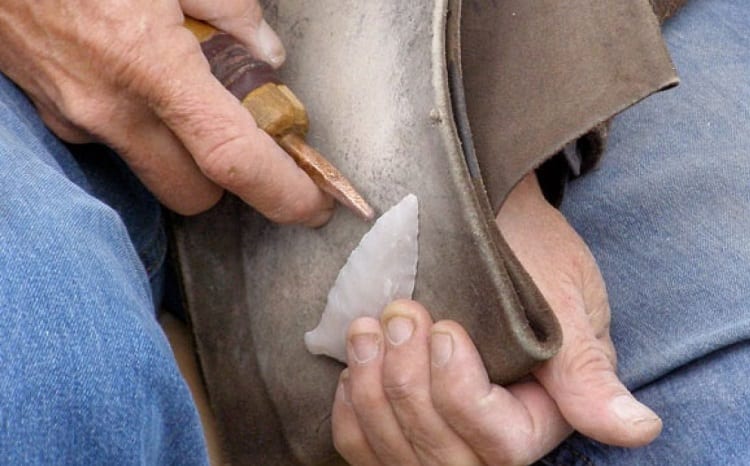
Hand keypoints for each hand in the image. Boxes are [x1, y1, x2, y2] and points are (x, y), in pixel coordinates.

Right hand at [0, 0, 332, 224]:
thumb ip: (230, 8)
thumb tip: (265, 54)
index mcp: (149, 65)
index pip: (231, 157)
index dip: (281, 191)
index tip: (312, 207)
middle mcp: (111, 108)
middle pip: (196, 194)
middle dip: (230, 180)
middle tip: (248, 136)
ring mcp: (78, 119)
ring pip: (154, 176)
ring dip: (184, 156)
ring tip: (187, 97)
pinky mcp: (55, 117)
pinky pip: (116, 145)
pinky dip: (142, 129)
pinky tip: (139, 83)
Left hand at [332, 174, 660, 464]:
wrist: (484, 221)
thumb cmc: (527, 249)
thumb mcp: (564, 296)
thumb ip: (586, 366)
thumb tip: (638, 428)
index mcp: (546, 410)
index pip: (500, 443)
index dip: (459, 393)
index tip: (443, 328)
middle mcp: (494, 431)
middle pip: (442, 457)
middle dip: (406, 386)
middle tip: (397, 316)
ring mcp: (446, 428)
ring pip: (398, 457)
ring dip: (372, 393)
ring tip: (366, 330)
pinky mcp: (406, 417)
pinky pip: (363, 447)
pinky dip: (350, 412)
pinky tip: (354, 366)